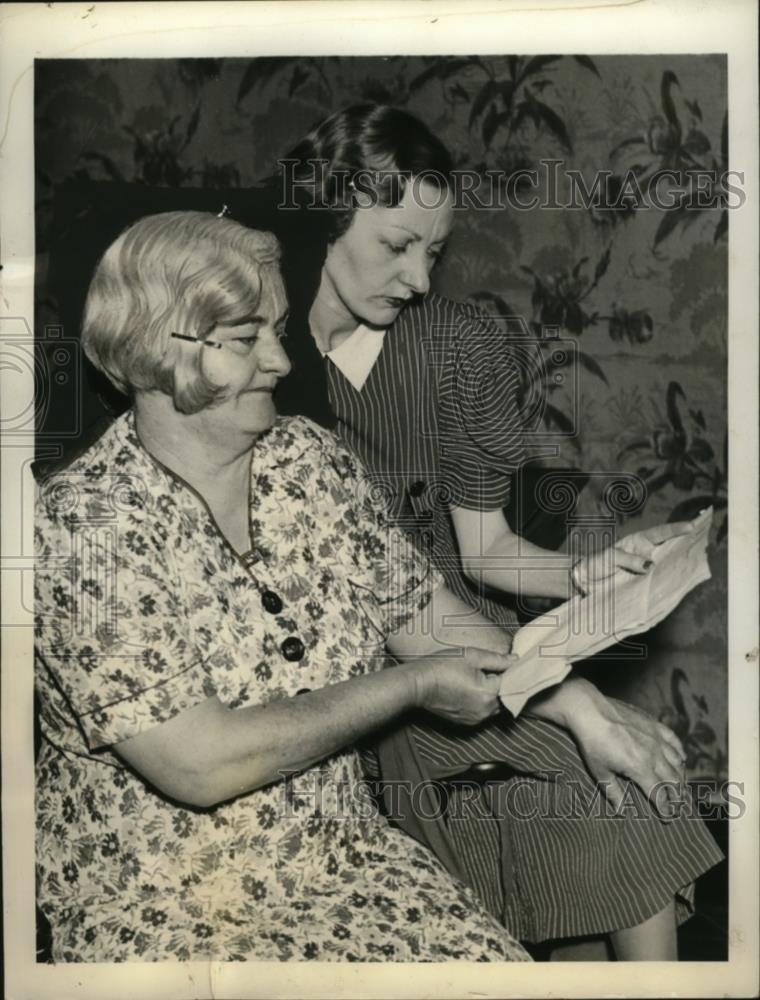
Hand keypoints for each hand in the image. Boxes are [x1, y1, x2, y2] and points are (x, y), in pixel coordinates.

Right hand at [412, 647, 514, 725]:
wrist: (418, 684)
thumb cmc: (442, 666)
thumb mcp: (472, 656)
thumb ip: (498, 659)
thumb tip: (515, 660)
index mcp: (489, 693)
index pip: (511, 681)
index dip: (507, 670)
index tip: (501, 662)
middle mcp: (485, 711)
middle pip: (505, 696)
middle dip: (500, 683)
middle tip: (485, 669)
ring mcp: (476, 719)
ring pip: (494, 705)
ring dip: (491, 694)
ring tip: (474, 678)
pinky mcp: (466, 722)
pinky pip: (482, 712)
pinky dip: (480, 702)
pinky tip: (467, 689)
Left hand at [570, 693, 686, 815]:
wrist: (590, 710)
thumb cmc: (592, 743)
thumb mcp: (599, 771)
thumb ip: (613, 791)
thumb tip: (621, 810)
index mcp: (640, 768)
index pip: (658, 793)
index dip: (664, 807)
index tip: (668, 817)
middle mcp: (654, 754)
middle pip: (672, 779)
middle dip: (677, 795)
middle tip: (678, 805)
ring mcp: (656, 738)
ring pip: (677, 761)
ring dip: (681, 776)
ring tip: (680, 785)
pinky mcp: (654, 724)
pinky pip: (673, 739)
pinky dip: (679, 751)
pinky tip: (681, 758)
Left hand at [576, 520, 694, 588]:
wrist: (585, 581)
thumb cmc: (596, 563)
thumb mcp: (609, 557)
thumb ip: (628, 559)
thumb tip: (650, 565)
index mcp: (638, 542)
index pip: (660, 533)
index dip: (676, 529)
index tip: (691, 526)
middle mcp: (646, 554)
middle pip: (669, 549)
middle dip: (686, 546)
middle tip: (702, 545)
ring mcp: (646, 571)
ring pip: (667, 567)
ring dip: (679, 567)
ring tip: (695, 566)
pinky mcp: (644, 585)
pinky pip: (659, 583)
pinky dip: (669, 584)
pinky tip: (679, 586)